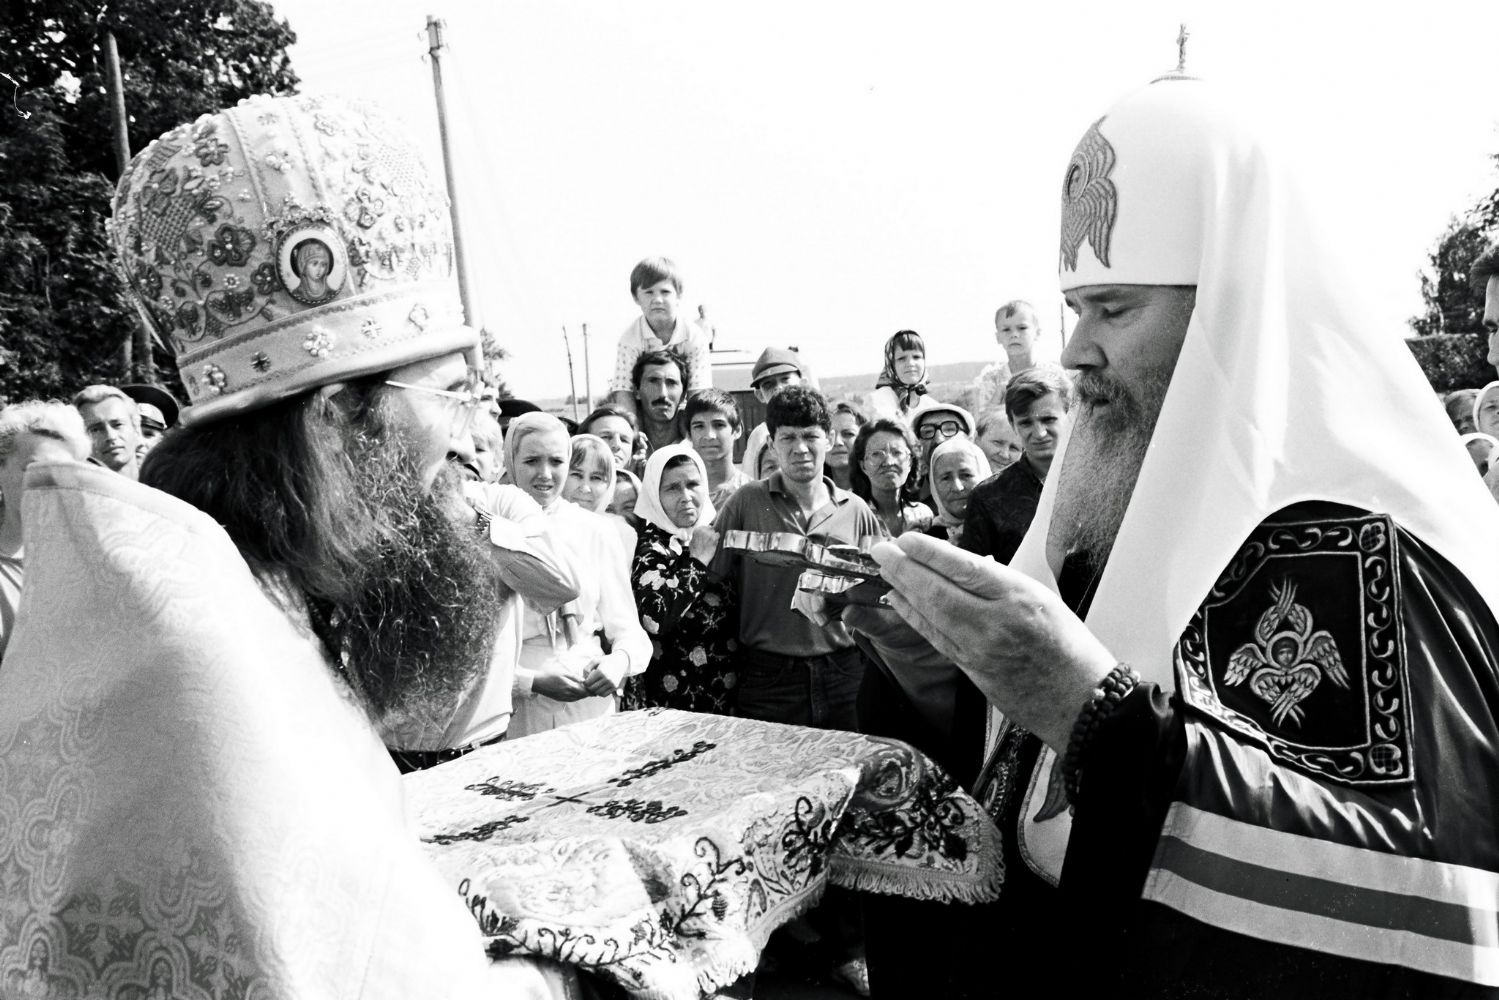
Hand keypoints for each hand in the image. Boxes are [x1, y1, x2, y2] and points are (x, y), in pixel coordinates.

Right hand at [531, 660, 591, 701]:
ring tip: (588, 692)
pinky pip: (571, 700)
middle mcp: (567, 694)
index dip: (590, 691)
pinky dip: (576, 697)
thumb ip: (574, 677)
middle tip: (594, 691)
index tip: (595, 689)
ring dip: (582, 696)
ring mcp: (562, 698)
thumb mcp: (563, 672)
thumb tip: (584, 680)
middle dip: (588, 694)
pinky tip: (578, 694)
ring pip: (576, 699)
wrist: (537, 682)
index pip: (584, 691)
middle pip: (581, 696)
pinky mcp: (559, 699)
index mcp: (569, 686)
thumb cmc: (550, 674)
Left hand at [584, 652, 628, 696]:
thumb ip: (586, 669)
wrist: (620, 662)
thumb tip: (583, 680)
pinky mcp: (615, 687)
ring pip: (597, 693)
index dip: (584, 682)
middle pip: (591, 689)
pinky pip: (604, 695)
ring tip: (594, 684)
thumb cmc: (605, 661)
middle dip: (588, 686)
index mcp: (601, 671)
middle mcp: (607, 678)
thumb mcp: (595, 660)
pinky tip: (600, 687)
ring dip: (594, 690)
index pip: (587, 683)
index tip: (586, 679)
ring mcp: (612, 683)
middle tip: (589, 682)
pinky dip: (600, 692)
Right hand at [688, 524, 718, 564]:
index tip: (707, 534)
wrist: (699, 558)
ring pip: (714, 532)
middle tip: (709, 539)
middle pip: (710, 528)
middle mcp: (703, 530)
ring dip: (714, 536)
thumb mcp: (692, 541)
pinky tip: (714, 543)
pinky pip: (718, 535)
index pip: (705, 526)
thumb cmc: (695, 552)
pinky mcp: (714, 538)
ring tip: (710, 542)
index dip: (706, 531)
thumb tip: (699, 534)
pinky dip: (717, 539)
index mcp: (697, 530)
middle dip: (710, 533)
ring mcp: (709, 534)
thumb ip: (696, 535)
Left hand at [872, 534, 1115, 752]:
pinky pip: (935, 638)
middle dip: (905, 568)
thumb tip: (964, 565)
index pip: (966, 568)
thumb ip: (1002, 581)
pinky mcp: (971, 670)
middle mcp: (995, 622)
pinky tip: (899, 602)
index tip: (907, 539)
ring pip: (931, 615)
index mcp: (1019, 597)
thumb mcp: (1044, 598)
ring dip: (903, 590)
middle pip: (939, 590)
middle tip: (880, 550)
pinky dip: (914, 618)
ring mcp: (980, 649)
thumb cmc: (1070, 646)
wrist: (1081, 701)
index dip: (931, 552)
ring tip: (884, 570)